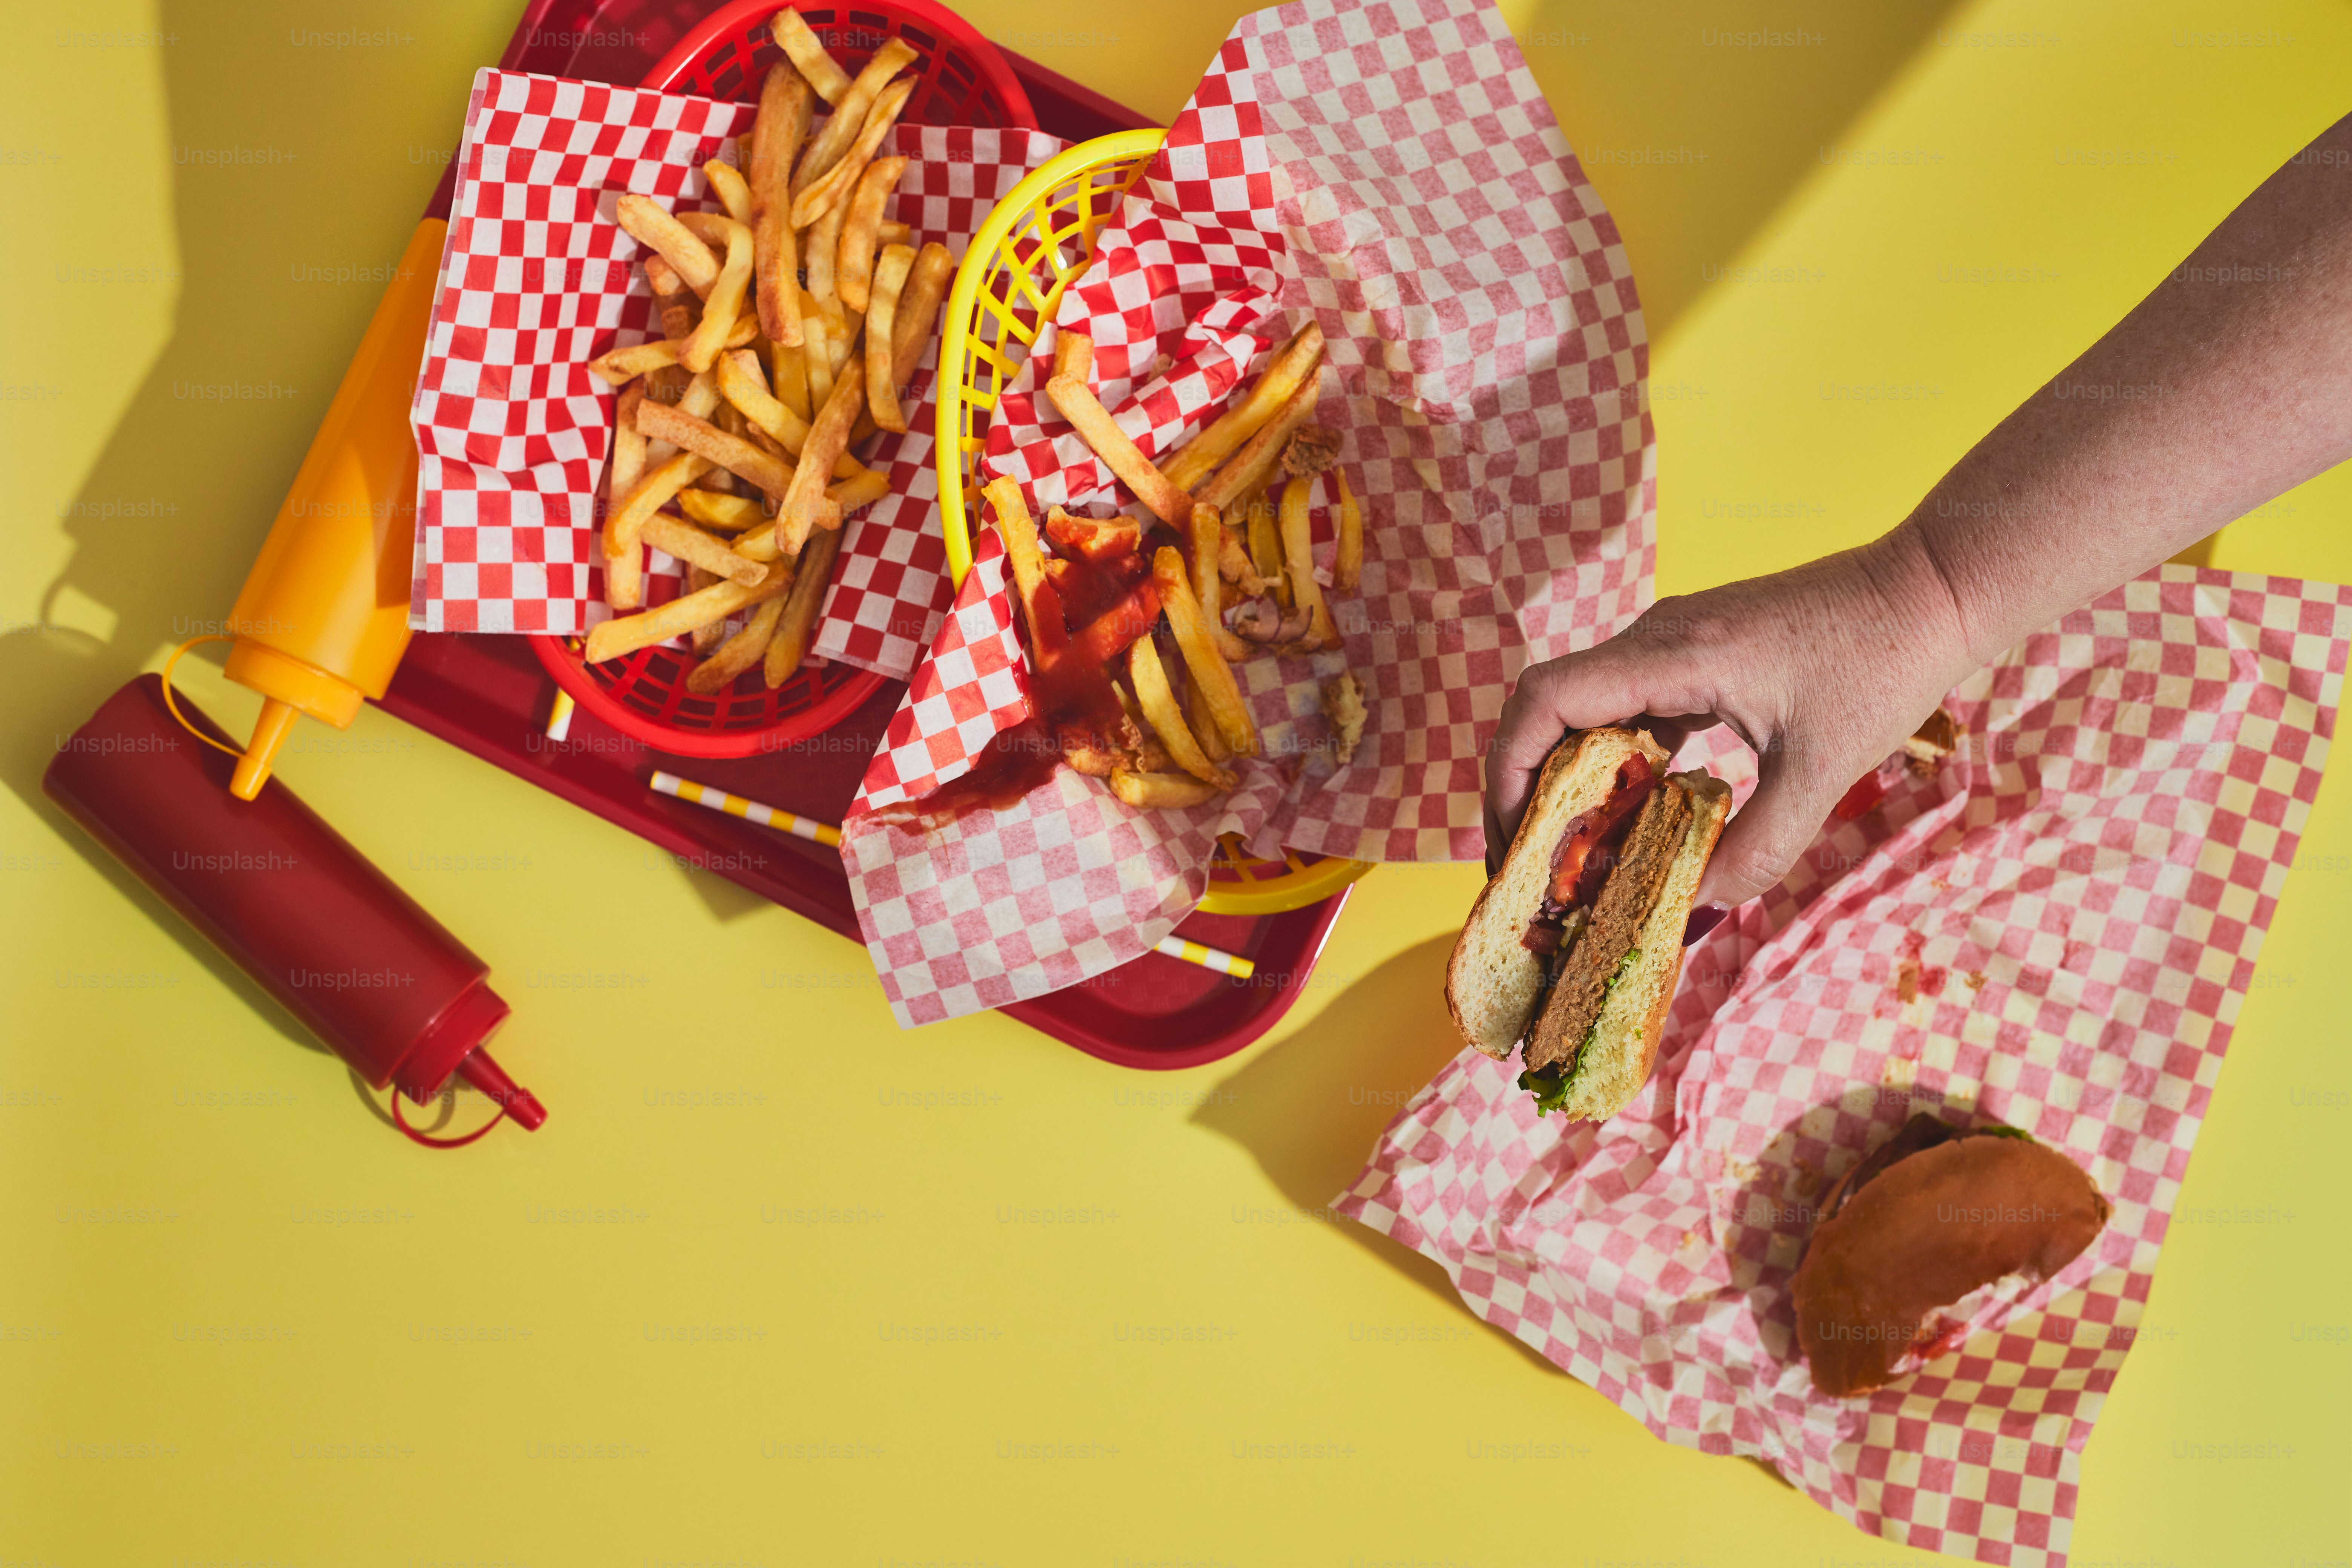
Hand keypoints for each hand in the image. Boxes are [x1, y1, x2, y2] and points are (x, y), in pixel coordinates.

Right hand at [1482, 533, 1974, 909]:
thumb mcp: (1822, 771)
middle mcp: (1656, 640)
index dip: (1510, 773)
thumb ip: (1757, 845)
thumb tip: (1697, 903)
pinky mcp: (1697, 655)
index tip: (1514, 843)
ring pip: (1585, 710)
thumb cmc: (1882, 663)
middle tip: (1533, 866)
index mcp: (1673, 656)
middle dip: (1527, 787)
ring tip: (1576, 851)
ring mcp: (1673, 643)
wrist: (1930, 590)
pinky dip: (1617, 763)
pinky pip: (1630, 709)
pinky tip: (1636, 813)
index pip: (1545, 702)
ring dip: (1570, 778)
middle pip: (1547, 708)